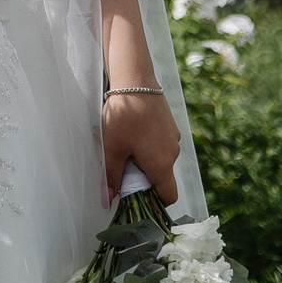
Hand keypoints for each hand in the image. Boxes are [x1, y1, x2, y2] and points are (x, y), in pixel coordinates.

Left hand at [102, 91, 181, 205]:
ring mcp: (173, 137)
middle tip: (122, 172)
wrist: (135, 80)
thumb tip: (108, 200)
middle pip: (162, 178)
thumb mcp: (112, 148)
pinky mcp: (169, 124)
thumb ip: (111, 176)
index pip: (168, 197)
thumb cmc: (124, 116)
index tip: (135, 197)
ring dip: (145, 161)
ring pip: (161, 160)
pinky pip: (161, 144)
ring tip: (124, 149)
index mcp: (162, 165)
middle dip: (144, 180)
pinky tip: (131, 133)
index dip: (154, 203)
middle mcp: (173, 153)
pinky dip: (149, 146)